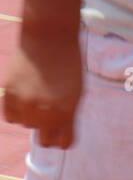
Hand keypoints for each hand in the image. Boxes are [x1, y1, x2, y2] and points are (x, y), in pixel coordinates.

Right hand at [3, 33, 82, 149]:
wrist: (49, 37)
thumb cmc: (67, 63)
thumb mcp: (76, 91)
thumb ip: (68, 114)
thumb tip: (56, 133)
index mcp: (67, 111)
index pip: (64, 142)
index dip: (63, 140)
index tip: (61, 135)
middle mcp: (46, 111)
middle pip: (43, 140)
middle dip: (47, 132)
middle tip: (48, 117)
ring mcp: (26, 103)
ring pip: (27, 124)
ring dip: (31, 116)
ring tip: (37, 95)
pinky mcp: (10, 94)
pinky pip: (10, 117)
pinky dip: (16, 110)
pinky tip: (23, 96)